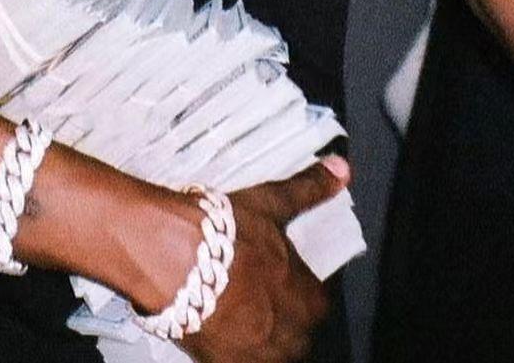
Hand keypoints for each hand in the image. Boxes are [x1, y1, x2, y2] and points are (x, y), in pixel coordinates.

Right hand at [182, 156, 348, 362]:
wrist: (173, 259)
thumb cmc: (227, 234)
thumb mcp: (272, 204)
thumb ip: (309, 190)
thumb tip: (341, 170)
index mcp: (309, 301)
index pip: (319, 301)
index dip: (299, 285)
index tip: (282, 275)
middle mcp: (291, 338)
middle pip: (295, 331)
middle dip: (281, 314)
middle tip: (255, 290)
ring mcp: (259, 358)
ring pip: (269, 351)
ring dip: (258, 334)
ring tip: (235, 308)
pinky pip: (238, 360)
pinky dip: (231, 348)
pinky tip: (217, 325)